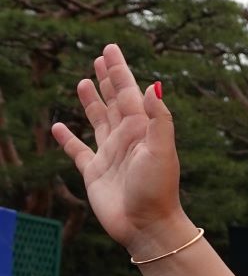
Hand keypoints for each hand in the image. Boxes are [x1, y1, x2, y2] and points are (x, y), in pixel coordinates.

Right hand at [49, 44, 190, 256]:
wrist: (146, 226)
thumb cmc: (157, 189)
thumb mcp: (161, 150)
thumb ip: (159, 119)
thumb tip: (154, 85)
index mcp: (142, 129)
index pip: (129, 92)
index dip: (119, 71)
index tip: (110, 48)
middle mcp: (126, 138)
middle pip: (114, 101)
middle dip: (108, 79)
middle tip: (100, 56)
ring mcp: (110, 155)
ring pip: (98, 121)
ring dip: (91, 102)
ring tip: (84, 82)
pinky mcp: (95, 173)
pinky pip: (78, 151)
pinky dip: (68, 138)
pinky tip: (58, 126)